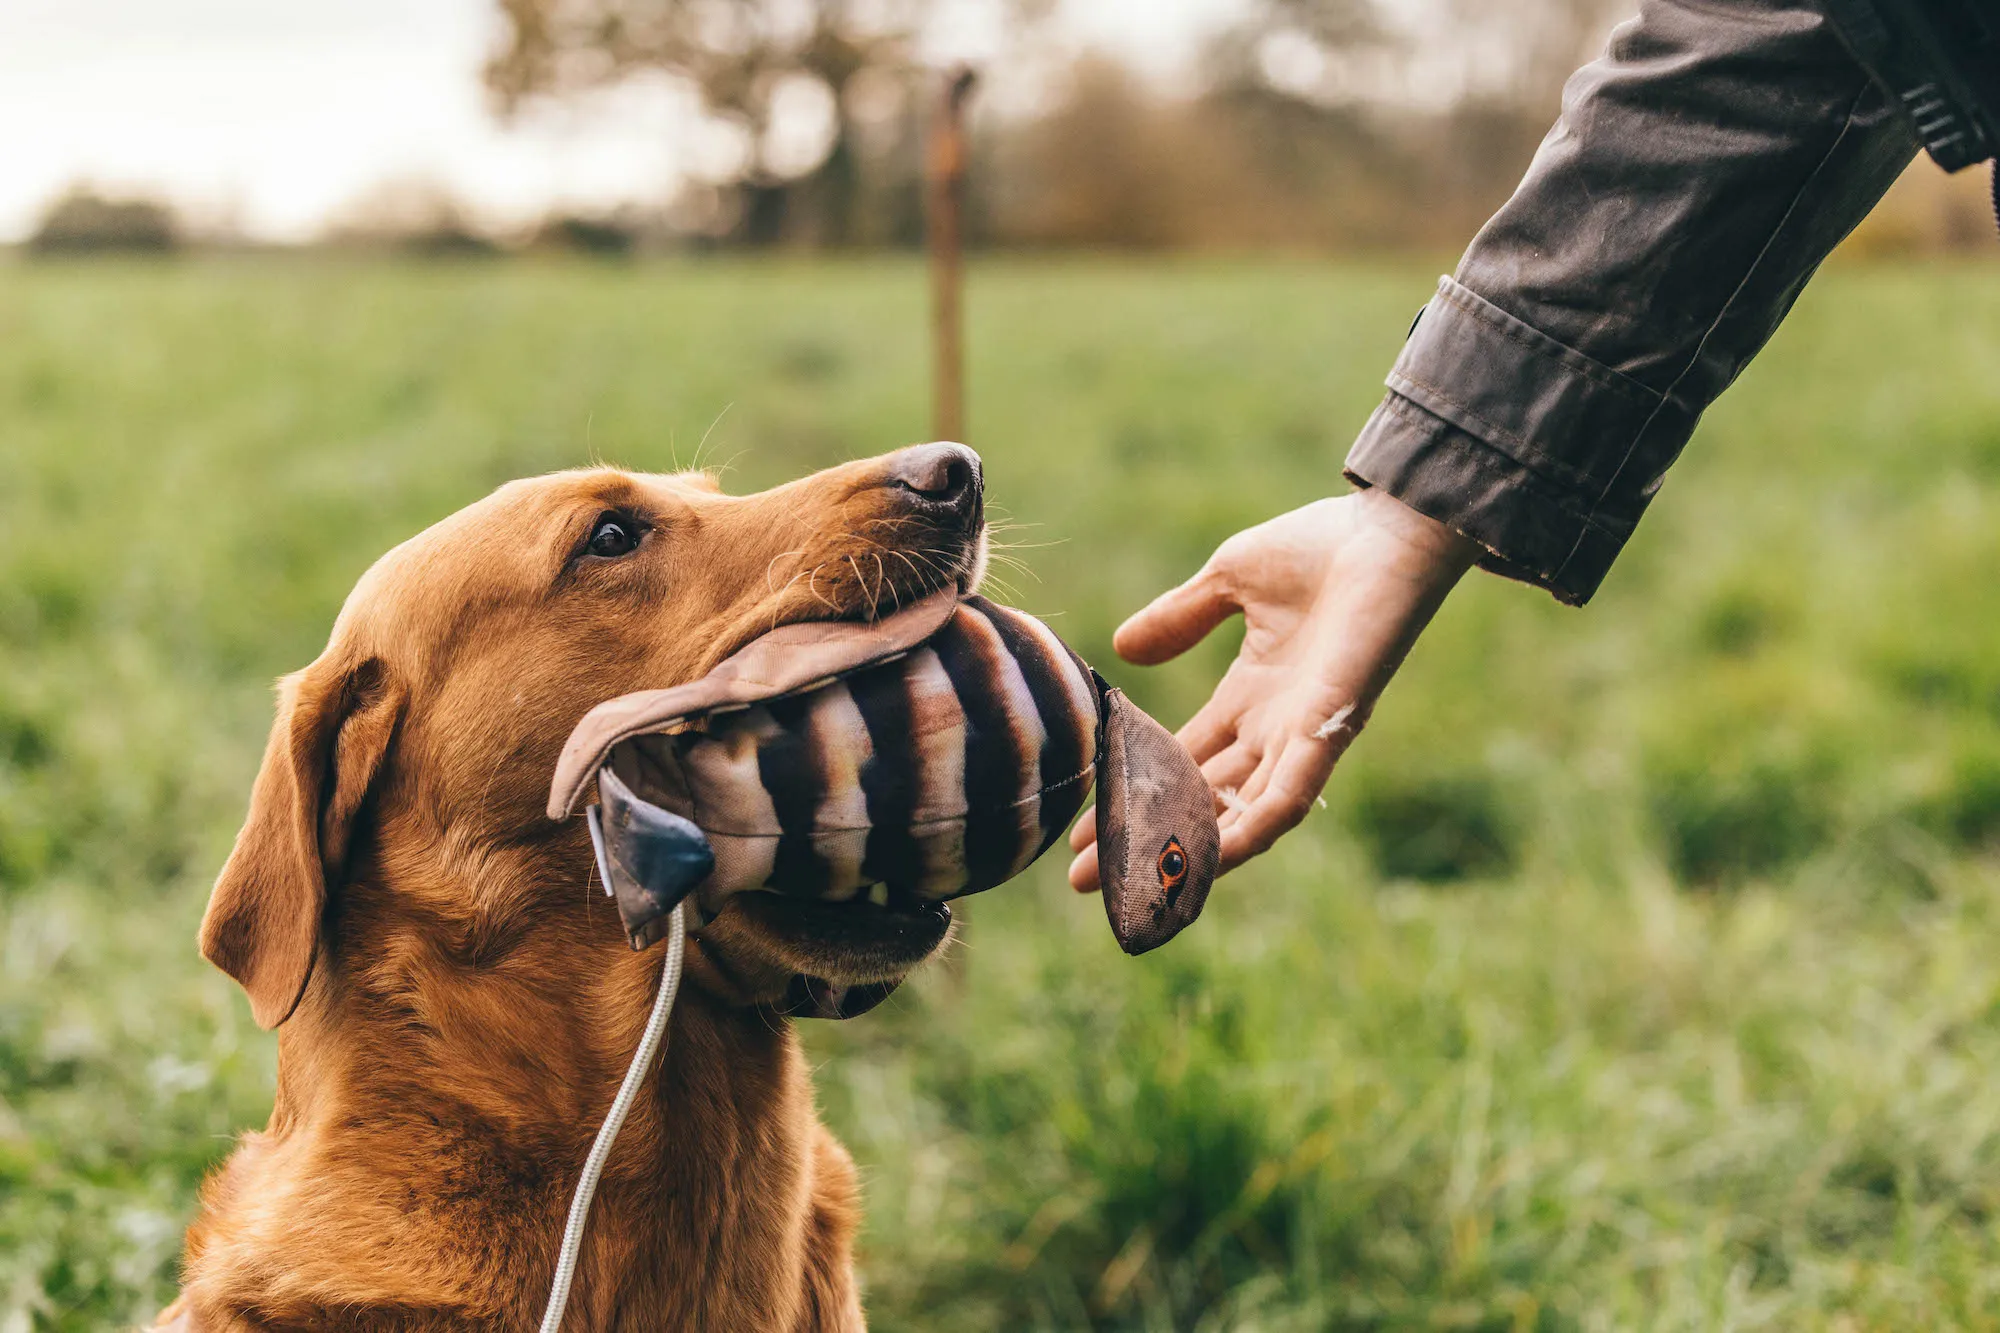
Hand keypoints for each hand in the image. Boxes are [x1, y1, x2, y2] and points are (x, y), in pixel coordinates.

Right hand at [1068, 488, 1481, 890]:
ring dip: (1182, 850)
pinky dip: (1250, 830)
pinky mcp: (1328, 733)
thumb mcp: (1229, 579)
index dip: (1129, 794)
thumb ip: (1180, 617)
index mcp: (1252, 695)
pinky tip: (1209, 860)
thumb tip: (1123, 649)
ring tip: (1124, 881)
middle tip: (1078, 877)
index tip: (1080, 826)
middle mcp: (1274, 728)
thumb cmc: (1323, 547)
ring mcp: (1301, 736)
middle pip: (1196, 800)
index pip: (1180, 761)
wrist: (1389, 529)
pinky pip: (1287, 798)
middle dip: (1140, 838)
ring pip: (1235, 814)